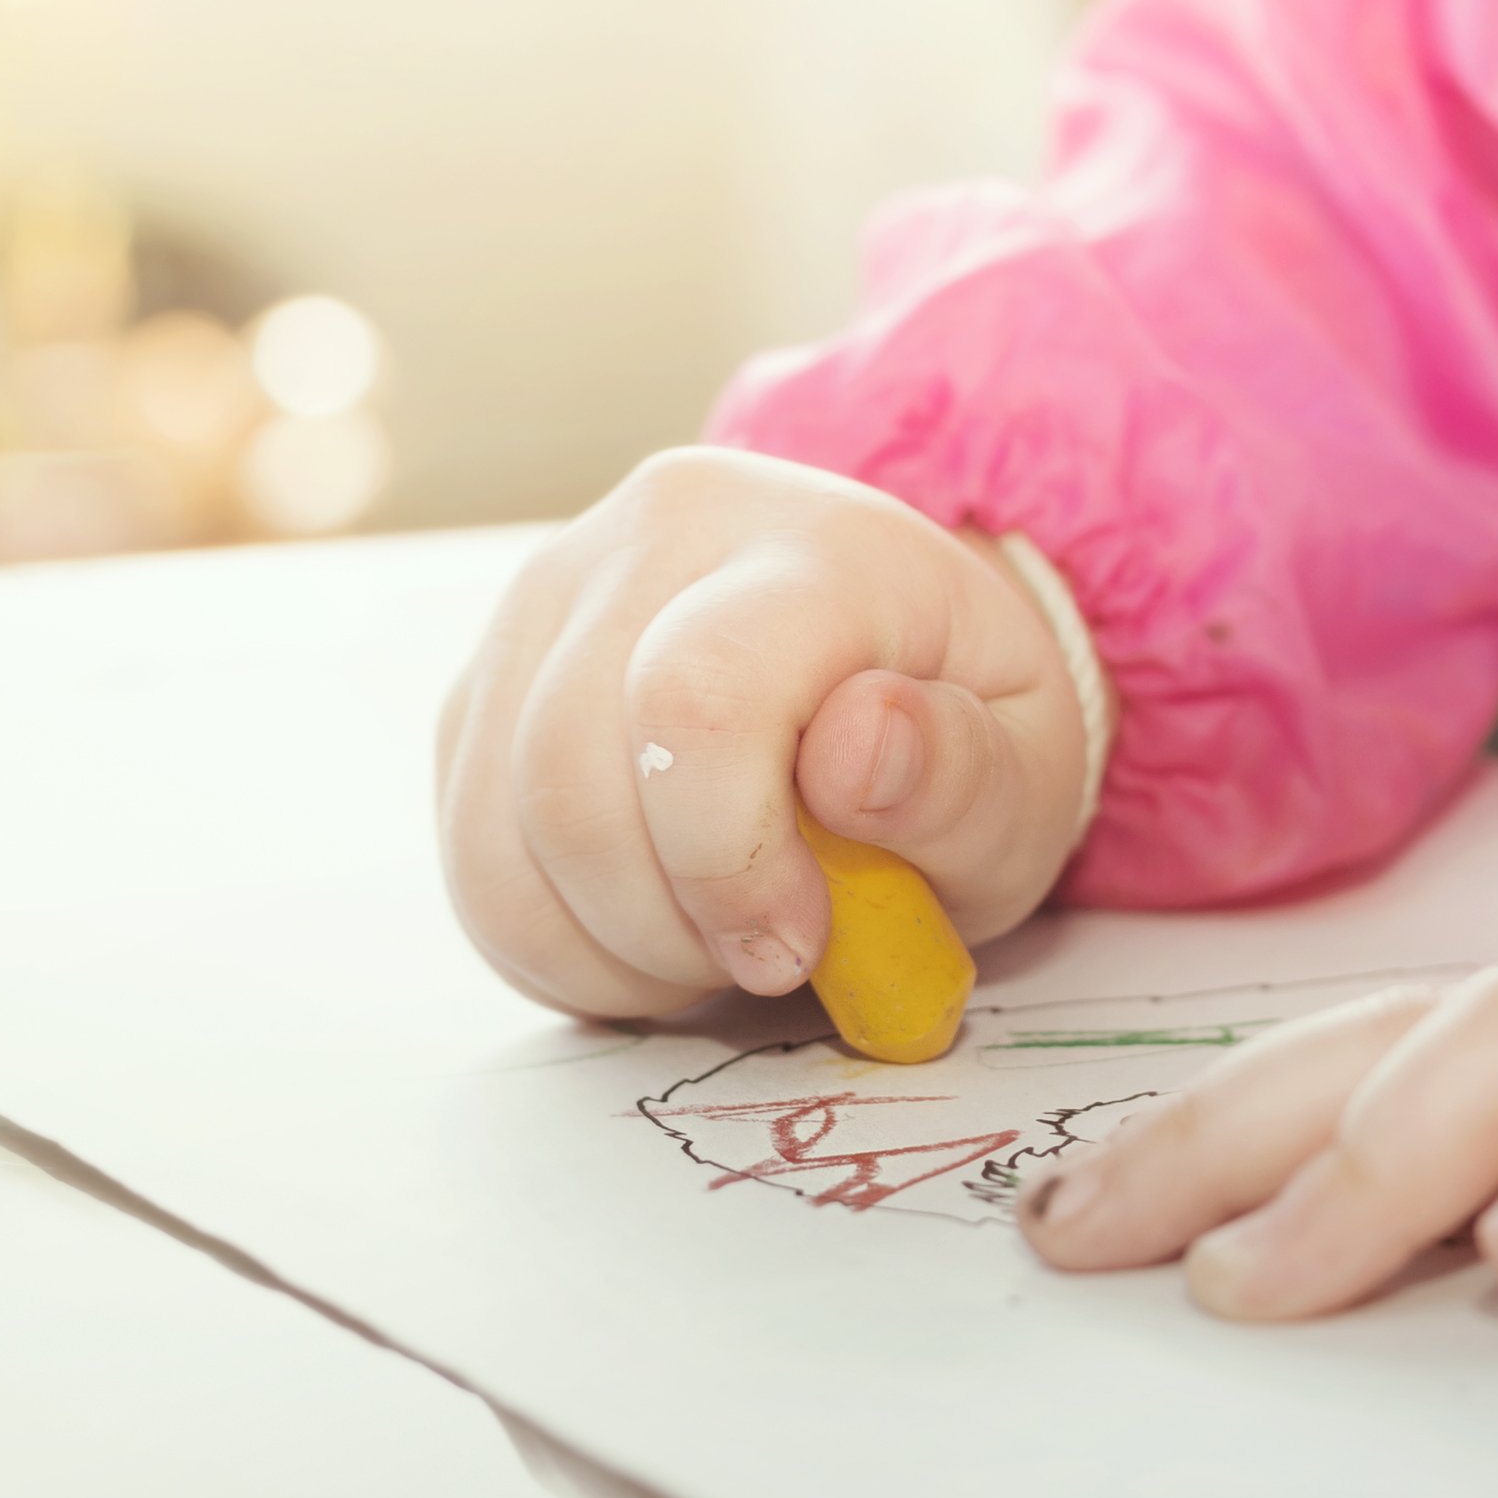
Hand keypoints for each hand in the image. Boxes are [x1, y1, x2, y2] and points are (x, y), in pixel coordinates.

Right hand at [437, 448, 1094, 1020]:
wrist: (889, 661)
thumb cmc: (960, 726)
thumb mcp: (1027, 769)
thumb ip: (967, 773)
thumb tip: (858, 750)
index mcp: (803, 542)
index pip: (697, 697)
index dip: (730, 860)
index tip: (801, 943)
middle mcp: (646, 540)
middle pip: (571, 774)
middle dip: (668, 923)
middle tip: (768, 958)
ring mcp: (542, 606)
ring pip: (502, 829)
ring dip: (609, 944)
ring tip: (715, 943)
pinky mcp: (482, 688)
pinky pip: (471, 855)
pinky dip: (553, 942)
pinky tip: (649, 934)